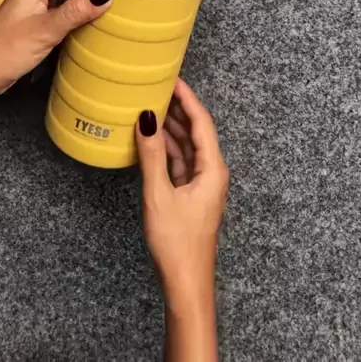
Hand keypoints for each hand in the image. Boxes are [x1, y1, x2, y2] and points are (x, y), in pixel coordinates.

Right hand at [136, 79, 228, 310]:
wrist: (186, 283)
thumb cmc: (178, 244)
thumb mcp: (159, 195)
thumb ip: (152, 155)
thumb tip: (147, 119)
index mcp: (213, 169)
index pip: (202, 123)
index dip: (188, 98)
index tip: (173, 78)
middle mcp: (212, 173)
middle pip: (196, 131)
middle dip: (178, 109)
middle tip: (158, 87)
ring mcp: (202, 184)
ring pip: (187, 146)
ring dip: (171, 127)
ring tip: (151, 106)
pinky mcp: (191, 195)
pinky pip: (180, 161)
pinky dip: (166, 148)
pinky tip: (151, 140)